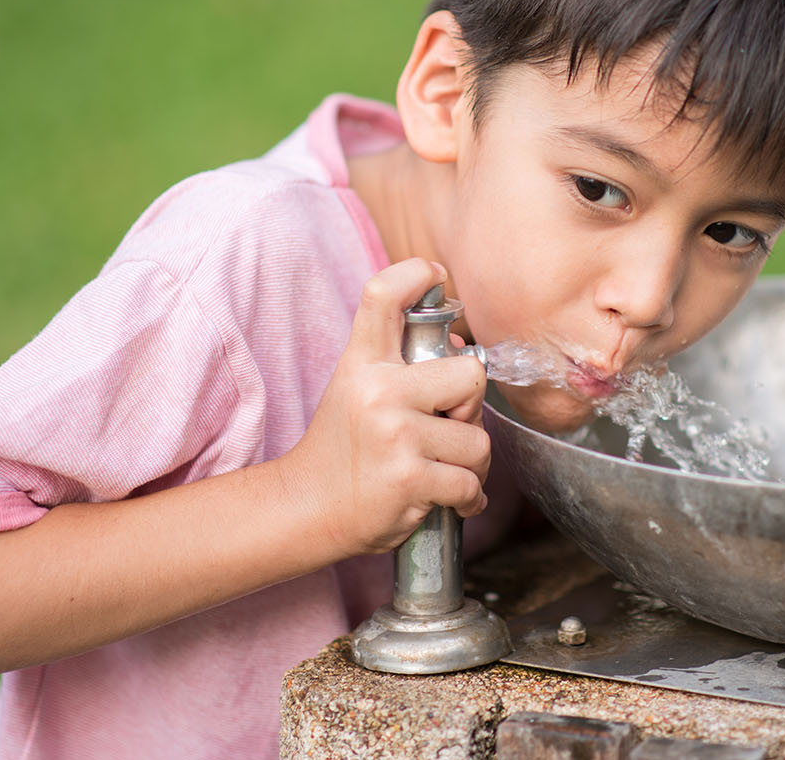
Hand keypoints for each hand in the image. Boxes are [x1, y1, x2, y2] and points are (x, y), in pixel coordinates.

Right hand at [282, 258, 491, 558]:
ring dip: (469, 463)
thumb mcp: (356, 389)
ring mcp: (395, 435)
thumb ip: (400, 364)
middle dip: (469, 408)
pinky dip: (469, 497)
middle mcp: (378, 391)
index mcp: (362, 364)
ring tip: (439, 468)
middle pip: (470, 375)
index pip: (382, 297)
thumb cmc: (342, 449)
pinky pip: (470, 483)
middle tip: (444, 427)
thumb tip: (461, 340)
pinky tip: (449, 498)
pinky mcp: (410, 479)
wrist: (307, 510)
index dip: (414, 274)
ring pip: (478, 440)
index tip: (434, 275)